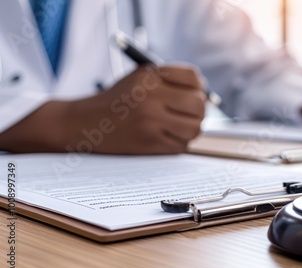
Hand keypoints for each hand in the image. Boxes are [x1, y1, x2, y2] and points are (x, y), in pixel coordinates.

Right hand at [0, 65, 205, 153]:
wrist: (84, 124)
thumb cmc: (118, 99)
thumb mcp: (140, 78)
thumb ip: (172, 81)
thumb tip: (206, 95)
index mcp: (148, 77)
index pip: (193, 77)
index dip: (198, 85)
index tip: (194, 91)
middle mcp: (150, 99)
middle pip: (199, 105)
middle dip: (198, 108)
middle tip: (189, 110)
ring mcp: (151, 124)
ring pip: (194, 128)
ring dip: (191, 127)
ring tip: (178, 123)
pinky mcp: (150, 145)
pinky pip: (182, 145)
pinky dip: (179, 141)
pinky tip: (166, 135)